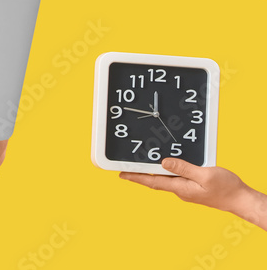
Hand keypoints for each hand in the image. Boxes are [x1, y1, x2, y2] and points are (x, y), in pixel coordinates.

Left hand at [120, 158, 248, 212]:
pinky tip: (168, 164)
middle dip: (141, 173)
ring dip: (154, 170)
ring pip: (167, 178)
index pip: (152, 181)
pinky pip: (177, 177)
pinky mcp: (194, 187)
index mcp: (181, 188)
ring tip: (142, 162)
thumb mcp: (205, 174)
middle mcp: (181, 190)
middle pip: (156, 179)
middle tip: (126, 166)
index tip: (121, 174)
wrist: (241, 200)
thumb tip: (164, 163)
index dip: (136, 177)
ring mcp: (187, 189)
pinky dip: (169, 170)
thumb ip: (184, 168)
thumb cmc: (226, 189)